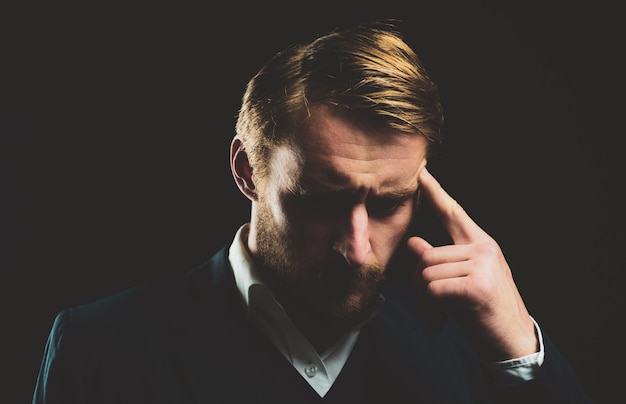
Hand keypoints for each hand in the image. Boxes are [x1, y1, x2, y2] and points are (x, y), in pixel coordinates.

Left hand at [409, 168, 537, 360]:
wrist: (513, 341)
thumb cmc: (486, 311)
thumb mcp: (463, 281)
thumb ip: (442, 261)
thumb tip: (415, 244)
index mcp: (482, 244)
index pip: (454, 213)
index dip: (436, 193)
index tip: (421, 174)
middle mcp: (483, 249)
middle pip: (425, 256)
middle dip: (418, 286)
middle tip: (430, 307)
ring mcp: (482, 265)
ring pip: (425, 273)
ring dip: (423, 301)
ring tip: (439, 315)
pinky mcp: (476, 285)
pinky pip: (432, 290)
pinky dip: (430, 309)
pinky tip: (442, 321)